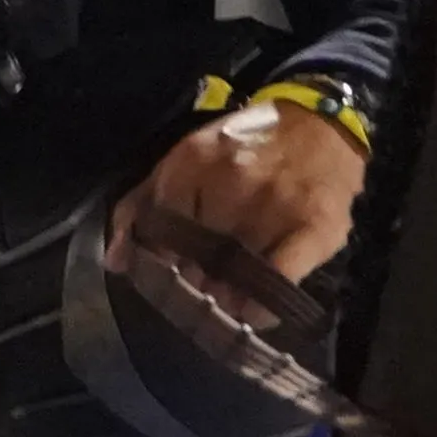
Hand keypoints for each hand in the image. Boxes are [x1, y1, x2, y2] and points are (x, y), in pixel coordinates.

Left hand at [114, 96, 366, 287]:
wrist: (319, 124)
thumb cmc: (245, 147)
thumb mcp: (187, 161)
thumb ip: (144, 205)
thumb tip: (117, 262)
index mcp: (193, 162)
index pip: (158, 227)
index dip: (156, 262)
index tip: (164, 277)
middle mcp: (234, 181)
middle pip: (196, 254)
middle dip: (191, 281)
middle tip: (198, 290)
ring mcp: (276, 205)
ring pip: (236, 273)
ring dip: (225, 297)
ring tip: (224, 300)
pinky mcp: (315, 226)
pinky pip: (280, 281)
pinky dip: (261, 306)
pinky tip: (251, 311)